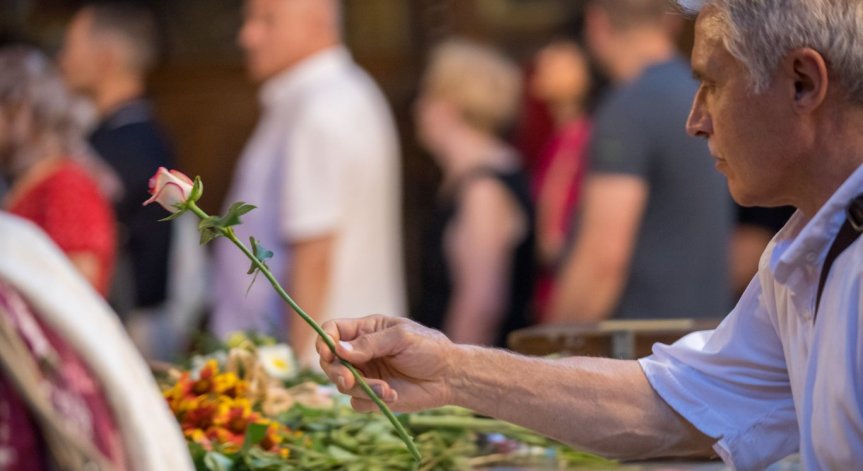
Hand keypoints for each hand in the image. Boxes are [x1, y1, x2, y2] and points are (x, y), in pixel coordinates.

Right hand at [317, 316, 456, 412]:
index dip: (324, 341)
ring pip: (342, 384)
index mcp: (366, 330)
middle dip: (335, 371)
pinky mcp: (373, 396)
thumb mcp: (401, 337)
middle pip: (330, 361)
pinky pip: (357, 402)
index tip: (327, 352)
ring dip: (361, 388)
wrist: (449, 376)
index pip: (333, 332)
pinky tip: (392, 395)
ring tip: (386, 389)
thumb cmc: (429, 348)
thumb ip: (370, 343)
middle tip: (348, 380)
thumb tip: (339, 349)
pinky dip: (371, 400)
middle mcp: (361, 353)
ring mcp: (366, 375)